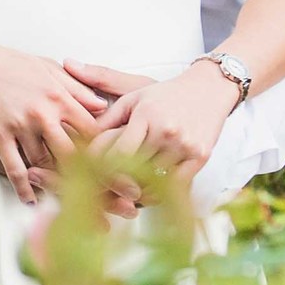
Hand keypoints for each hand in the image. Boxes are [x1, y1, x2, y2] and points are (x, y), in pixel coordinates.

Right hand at [0, 38, 115, 204]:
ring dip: (52, 181)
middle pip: (72, 153)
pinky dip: (23, 188)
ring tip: (62, 194)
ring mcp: (20, 126)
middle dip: (83, 172)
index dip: (101, 149)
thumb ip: (77, 87)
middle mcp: (43, 113)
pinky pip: (15, 169)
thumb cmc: (7, 62)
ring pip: (44, 164)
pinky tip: (30, 198)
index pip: (91, 130)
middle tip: (90, 187)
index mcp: (59, 96)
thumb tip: (101, 105)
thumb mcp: (48, 67)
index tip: (104, 162)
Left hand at [68, 56, 243, 182]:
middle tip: (100, 192)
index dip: (102, 167)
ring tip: (120, 194)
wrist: (209, 90)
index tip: (90, 175)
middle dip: (115, 183)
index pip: (118, 151)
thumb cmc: (164, 95)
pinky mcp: (200, 158)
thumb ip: (105, 109)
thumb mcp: (133, 95)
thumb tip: (75, 105)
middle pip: (134, 170)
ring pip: (153, 182)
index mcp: (146, 115)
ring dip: (135, 191)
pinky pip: (174, 187)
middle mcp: (166, 132)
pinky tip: (146, 193)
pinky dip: (158, 194)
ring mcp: (185, 147)